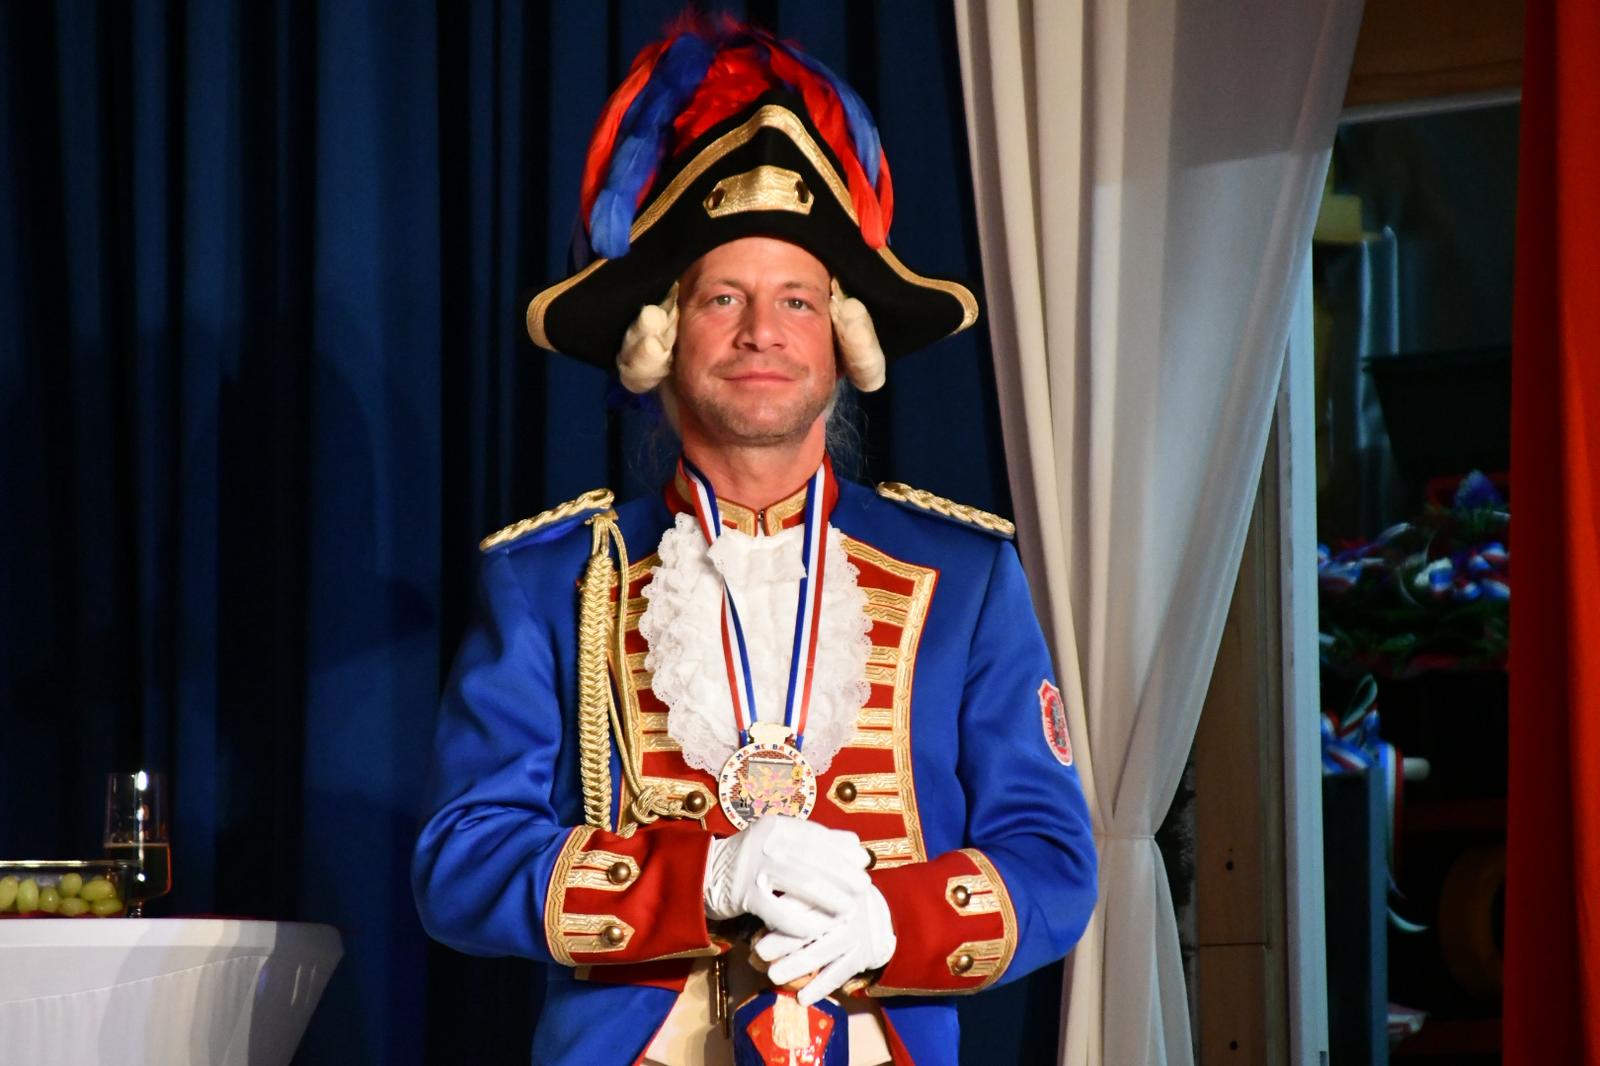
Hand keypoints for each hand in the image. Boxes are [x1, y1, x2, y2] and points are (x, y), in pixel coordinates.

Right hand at [702, 816, 870, 940]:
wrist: (703, 873)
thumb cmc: (753, 859)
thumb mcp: (781, 842)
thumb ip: (815, 842)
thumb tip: (856, 845)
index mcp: (777, 826)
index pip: (816, 835)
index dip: (842, 849)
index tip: (864, 862)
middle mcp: (765, 841)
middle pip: (812, 858)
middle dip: (842, 874)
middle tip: (863, 888)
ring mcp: (752, 867)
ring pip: (798, 883)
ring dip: (828, 898)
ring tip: (848, 909)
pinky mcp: (741, 894)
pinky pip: (776, 911)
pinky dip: (799, 922)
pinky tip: (817, 930)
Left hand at [757, 881, 895, 1005]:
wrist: (877, 913)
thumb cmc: (832, 898)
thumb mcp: (818, 883)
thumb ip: (794, 889)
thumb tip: (759, 898)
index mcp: (833, 887)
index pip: (805, 898)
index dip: (782, 910)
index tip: (760, 920)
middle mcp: (847, 908)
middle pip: (812, 925)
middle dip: (784, 941)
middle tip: (760, 952)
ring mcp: (857, 932)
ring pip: (824, 951)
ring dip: (797, 966)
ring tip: (773, 976)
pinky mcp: (864, 954)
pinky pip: (840, 973)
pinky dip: (821, 987)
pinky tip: (802, 998)